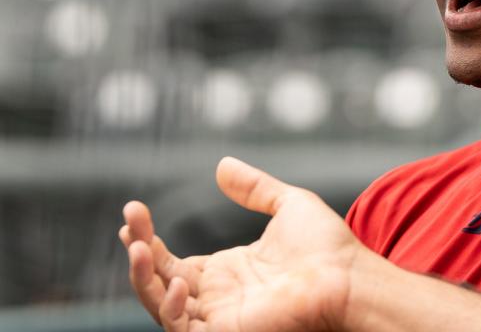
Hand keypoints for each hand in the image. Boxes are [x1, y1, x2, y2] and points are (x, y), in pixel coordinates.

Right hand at [120, 157, 363, 331]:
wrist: (350, 277)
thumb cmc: (328, 246)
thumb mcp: (286, 204)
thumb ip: (253, 188)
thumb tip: (221, 164)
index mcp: (227, 271)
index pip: (172, 261)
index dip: (149, 240)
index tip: (133, 213)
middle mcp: (218, 296)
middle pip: (159, 281)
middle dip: (139, 253)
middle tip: (129, 222)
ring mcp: (221, 317)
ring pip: (162, 307)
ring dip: (143, 280)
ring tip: (140, 247)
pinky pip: (184, 330)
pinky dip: (171, 309)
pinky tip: (177, 281)